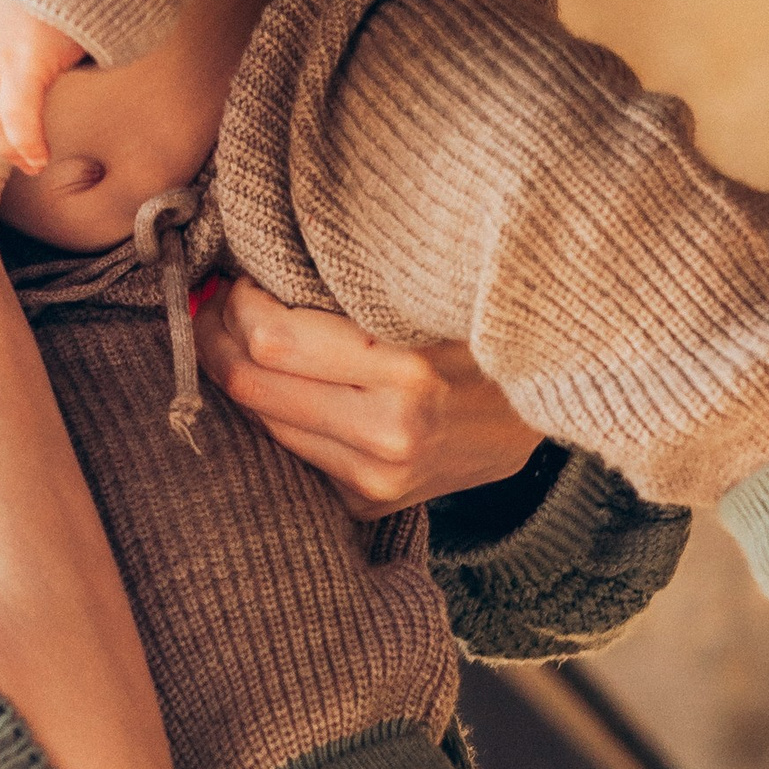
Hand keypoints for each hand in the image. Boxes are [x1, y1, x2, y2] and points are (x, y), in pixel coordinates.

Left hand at [194, 279, 536, 516]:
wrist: (550, 408)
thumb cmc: (487, 330)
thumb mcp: (432, 294)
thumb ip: (352, 286)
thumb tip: (259, 265)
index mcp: (409, 375)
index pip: (272, 338)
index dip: (238, 301)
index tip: (240, 275)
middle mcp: (388, 436)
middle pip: (253, 382)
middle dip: (220, 335)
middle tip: (219, 302)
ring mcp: (377, 479)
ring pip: (262, 419)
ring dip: (240, 373)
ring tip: (243, 334)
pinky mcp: (369, 504)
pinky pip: (291, 451)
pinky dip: (275, 411)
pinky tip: (281, 380)